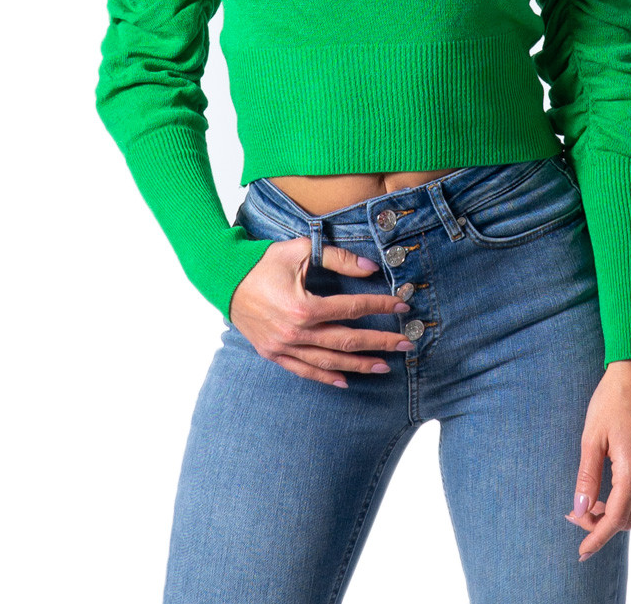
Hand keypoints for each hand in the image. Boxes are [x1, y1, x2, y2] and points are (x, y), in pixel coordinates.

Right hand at [228, 237, 415, 387]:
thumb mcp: (302, 250)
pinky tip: (346, 380)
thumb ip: (338, 258)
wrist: (224, 278)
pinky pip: (304, 371)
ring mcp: (284, 346)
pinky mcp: (273, 353)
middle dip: (380, 342)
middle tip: (406, 343)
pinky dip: (326, 378)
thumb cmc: (264, 261)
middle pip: (347, 341)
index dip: (380, 307)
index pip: (352, 308)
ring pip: (329, 361)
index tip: (402, 306)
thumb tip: (370, 267)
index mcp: (304, 306)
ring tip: (384, 366)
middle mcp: (296, 332)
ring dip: (359, 365)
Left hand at [564, 359, 630, 560]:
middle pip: (628, 518)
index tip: (581, 552)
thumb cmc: (610, 400)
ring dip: (619, 512)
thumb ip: (586, 476)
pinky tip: (615, 485)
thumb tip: (579, 509)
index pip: (614, 519)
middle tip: (578, 511)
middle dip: (603, 523)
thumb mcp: (591, 437)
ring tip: (594, 498)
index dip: (596, 538)